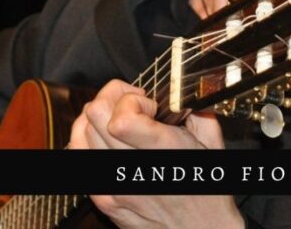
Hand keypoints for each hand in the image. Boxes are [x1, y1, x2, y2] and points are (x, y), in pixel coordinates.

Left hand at [68, 79, 243, 228]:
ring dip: (99, 118)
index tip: (148, 105)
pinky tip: (108, 141)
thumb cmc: (208, 190)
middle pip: (93, 115)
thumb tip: (176, 91)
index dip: (132, 98)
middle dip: (113, 99)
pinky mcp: (102, 198)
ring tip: (120, 122)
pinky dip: (88, 140)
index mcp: (162, 153)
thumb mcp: (212, 143)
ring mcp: (112, 186)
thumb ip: (194, 110)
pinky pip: (78, 155)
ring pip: (81, 131)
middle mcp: (131, 171)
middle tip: (133, 107)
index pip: (120, 117)